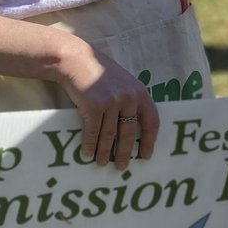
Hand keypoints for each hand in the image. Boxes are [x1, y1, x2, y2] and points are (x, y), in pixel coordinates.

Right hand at [59, 45, 159, 168]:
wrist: (76, 60)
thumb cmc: (98, 72)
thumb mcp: (122, 82)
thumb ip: (129, 99)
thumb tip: (131, 126)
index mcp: (139, 92)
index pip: (151, 121)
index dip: (149, 140)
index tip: (146, 155)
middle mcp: (128, 98)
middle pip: (129, 133)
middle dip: (125, 152)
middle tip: (121, 167)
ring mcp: (112, 102)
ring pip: (109, 135)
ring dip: (104, 152)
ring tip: (102, 163)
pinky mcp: (94, 106)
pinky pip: (93, 132)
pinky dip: (89, 145)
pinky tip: (86, 153)